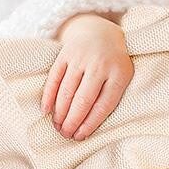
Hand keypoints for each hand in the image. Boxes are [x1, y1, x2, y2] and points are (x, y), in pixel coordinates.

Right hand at [41, 16, 133, 140]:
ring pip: (67, 90)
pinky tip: (47, 110)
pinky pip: (55, 77)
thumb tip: (88, 126)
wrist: (101, 31)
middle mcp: (100, 65)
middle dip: (72, 121)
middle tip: (65, 135)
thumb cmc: (113, 63)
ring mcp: (82, 58)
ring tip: (57, 127)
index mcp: (119, 73)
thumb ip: (110, 97)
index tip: (80, 136)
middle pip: (84, 99)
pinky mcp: (66, 53)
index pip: (103, 105)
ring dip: (60, 112)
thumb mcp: (121, 77)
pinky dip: (49, 95)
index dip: (90, 123)